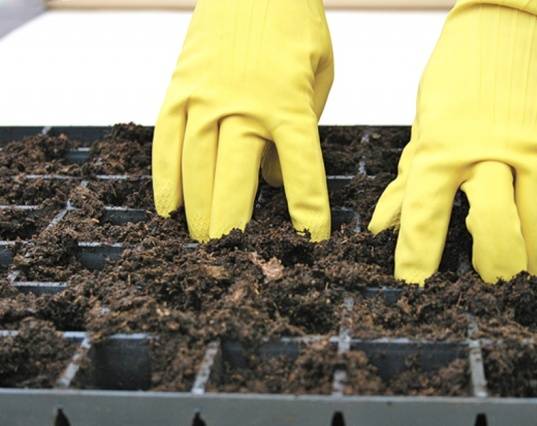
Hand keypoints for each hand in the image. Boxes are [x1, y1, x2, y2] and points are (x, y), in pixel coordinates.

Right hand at [153, 0, 333, 241]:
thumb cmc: (296, 26)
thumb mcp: (319, 75)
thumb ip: (301, 129)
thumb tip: (271, 176)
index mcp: (289, 106)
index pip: (301, 173)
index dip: (307, 213)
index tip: (312, 243)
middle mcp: (242, 108)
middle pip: (234, 183)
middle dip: (235, 226)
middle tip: (233, 255)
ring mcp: (204, 99)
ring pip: (195, 170)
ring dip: (197, 212)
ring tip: (201, 241)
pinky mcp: (178, 89)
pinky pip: (165, 143)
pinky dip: (164, 179)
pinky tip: (167, 207)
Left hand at [369, 4, 536, 283]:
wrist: (514, 30)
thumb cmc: (460, 78)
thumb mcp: (422, 130)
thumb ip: (406, 184)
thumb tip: (382, 227)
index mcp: (441, 150)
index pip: (424, 219)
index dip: (417, 261)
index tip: (414, 289)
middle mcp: (488, 154)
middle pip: (493, 231)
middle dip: (490, 270)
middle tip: (486, 289)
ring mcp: (535, 152)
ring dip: (529, 264)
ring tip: (520, 280)